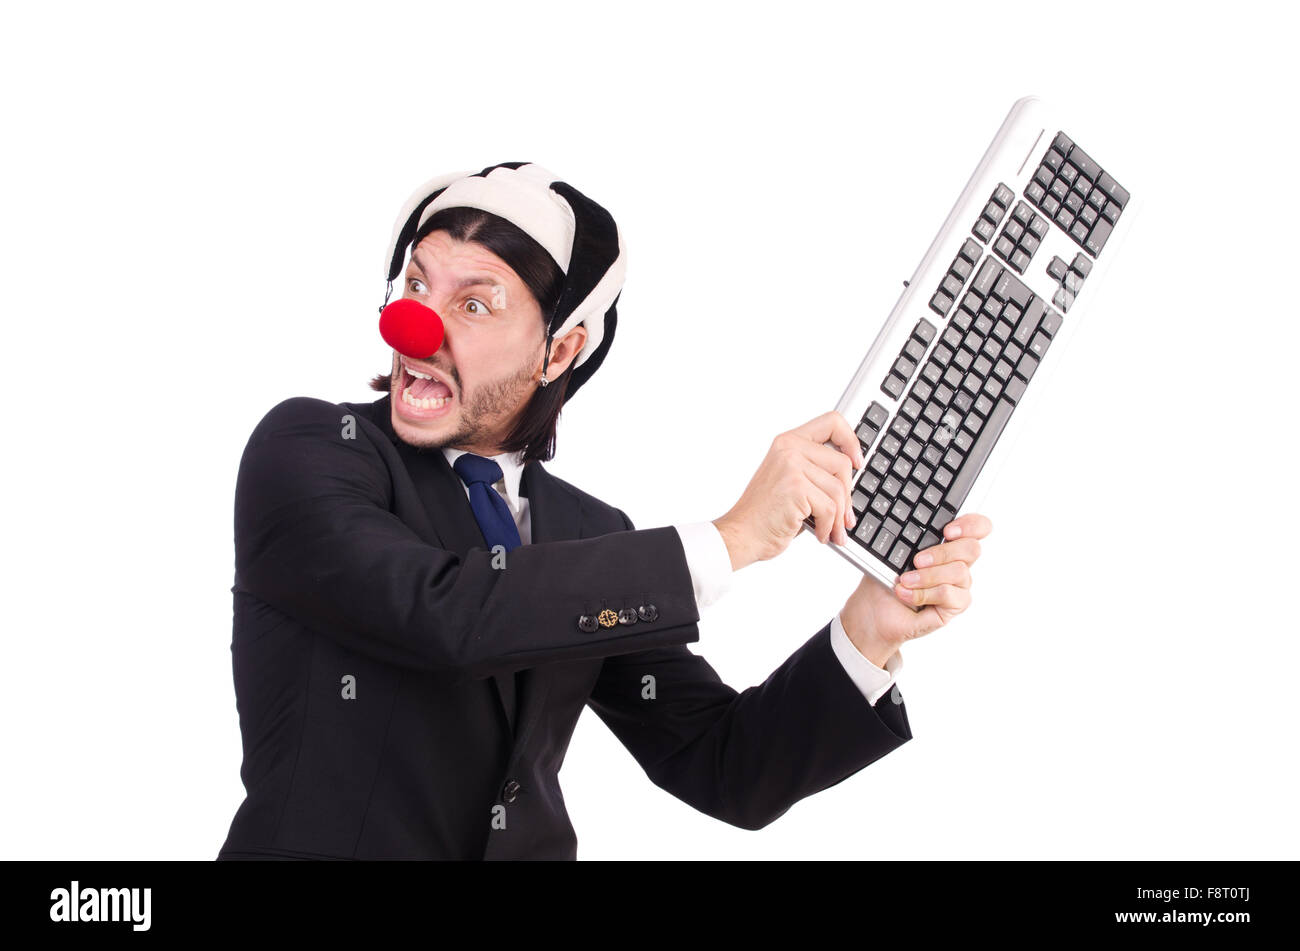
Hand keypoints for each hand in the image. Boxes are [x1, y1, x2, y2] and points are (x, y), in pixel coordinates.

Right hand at [712, 411, 863, 570]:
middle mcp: (789, 448)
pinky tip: (820, 534)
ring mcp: (791, 465)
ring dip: (839, 517)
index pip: (832, 422)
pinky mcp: (796, 486)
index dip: (851, 441)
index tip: (857, 461)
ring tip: (832, 530)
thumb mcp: (790, 482)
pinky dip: (829, 527)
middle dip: (848, 495)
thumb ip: (815, 471)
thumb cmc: (765, 514)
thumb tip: (850, 478)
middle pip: (843, 463)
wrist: (742, 534)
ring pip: (839, 489)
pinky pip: (830, 507)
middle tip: (845, 515)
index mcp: (788, 442)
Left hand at [840, 513, 992, 666]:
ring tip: (905, 580)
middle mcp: (958, 564)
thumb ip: (912, 541)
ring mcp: (958, 586)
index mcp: (948, 544)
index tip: (947, 531)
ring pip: (959, 572)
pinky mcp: (954, 607)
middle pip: (972, 549)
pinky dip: (923, 593)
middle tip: (917, 560)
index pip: (978, 528)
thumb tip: (912, 531)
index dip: (971, 525)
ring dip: (928, 576)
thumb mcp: (894, 554)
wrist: (874, 612)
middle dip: (943, 552)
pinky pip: (948, 595)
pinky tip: (905, 593)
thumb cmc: (885, 581)